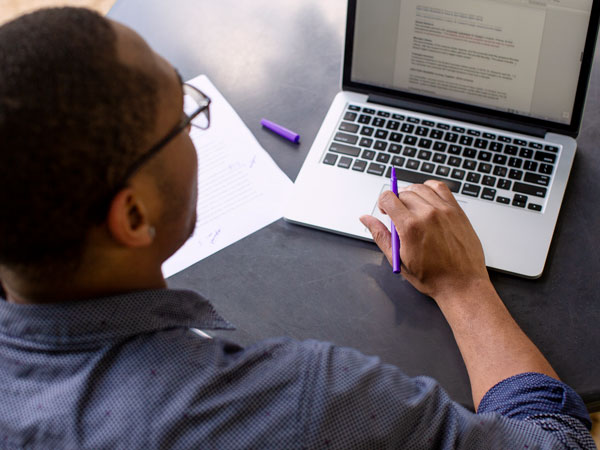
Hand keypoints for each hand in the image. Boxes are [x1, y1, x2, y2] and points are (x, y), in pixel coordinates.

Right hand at [360, 180, 489, 299]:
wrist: (462, 283)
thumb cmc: (432, 277)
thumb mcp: (398, 259)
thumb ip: (380, 235)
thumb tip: (365, 219)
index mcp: (410, 226)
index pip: (388, 197)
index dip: (382, 203)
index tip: (385, 211)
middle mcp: (427, 214)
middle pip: (403, 192)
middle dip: (396, 201)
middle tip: (398, 215)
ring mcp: (444, 210)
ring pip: (420, 187)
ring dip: (411, 194)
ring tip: (412, 208)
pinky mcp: (456, 211)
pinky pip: (440, 187)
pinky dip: (430, 188)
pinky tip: (427, 199)